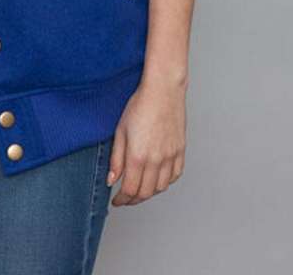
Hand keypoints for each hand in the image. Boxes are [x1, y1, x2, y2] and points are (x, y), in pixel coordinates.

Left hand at [107, 74, 186, 205]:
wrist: (163, 91)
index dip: (122, 200)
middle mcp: (156, 160)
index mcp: (138, 156)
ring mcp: (170, 156)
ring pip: (161, 188)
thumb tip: (111, 180)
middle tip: (125, 198)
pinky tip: (157, 178)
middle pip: (145, 193)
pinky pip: (174, 176)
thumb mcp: (120, 130)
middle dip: (133, 200)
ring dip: (149, 192)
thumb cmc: (140, 105)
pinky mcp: (180, 151)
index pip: (130, 190)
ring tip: (140, 188)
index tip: (116, 201)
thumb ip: (116, 158)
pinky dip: (165, 182)